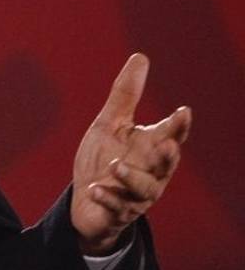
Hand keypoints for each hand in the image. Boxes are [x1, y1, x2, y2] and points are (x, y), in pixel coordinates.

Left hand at [71, 53, 191, 254]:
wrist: (87, 201)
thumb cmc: (104, 158)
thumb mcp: (110, 124)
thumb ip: (126, 94)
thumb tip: (140, 56)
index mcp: (150, 149)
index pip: (170, 135)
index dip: (178, 125)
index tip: (182, 111)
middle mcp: (150, 173)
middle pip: (166, 165)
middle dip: (168, 155)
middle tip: (167, 143)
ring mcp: (135, 196)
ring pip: (145, 189)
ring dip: (131, 177)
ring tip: (116, 165)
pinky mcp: (117, 212)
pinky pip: (116, 207)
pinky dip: (107, 197)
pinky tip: (95, 188)